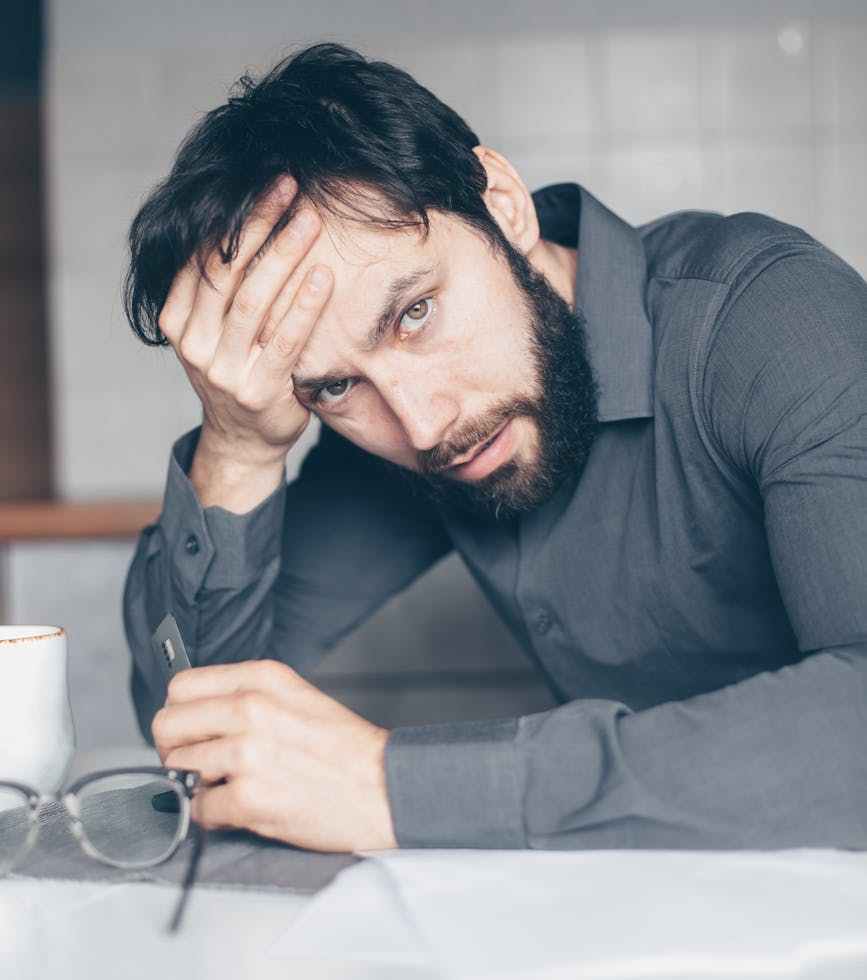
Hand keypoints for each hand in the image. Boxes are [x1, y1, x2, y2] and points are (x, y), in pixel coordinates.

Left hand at [151, 660, 397, 852]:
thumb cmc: (344, 749)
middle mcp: (252, 708)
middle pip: (168, 724)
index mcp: (263, 679)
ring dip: (197, 784)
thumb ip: (247, 696)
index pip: (182, 686)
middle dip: (175, 748)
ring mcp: (248, 753)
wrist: (384, 787)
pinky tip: (239, 808)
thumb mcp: (297, 696)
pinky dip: (212, 814)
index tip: (190, 730)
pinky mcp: (249, 798)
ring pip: (179, 767)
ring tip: (229, 786)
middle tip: (196, 762)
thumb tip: (196, 714)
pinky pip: (198, 808)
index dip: (180, 712)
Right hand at [157, 176, 332, 466]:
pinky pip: (285, 340)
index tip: (263, 185)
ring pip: (254, 301)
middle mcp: (193, 345)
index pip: (201, 258)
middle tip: (289, 187)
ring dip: (284, 255)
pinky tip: (323, 276)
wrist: (244, 439)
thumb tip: (245, 219)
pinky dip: (305, 306)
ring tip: (309, 220)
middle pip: (226, 272)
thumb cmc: (236, 371)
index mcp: (177, 321)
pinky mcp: (259, 391)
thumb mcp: (212, 331)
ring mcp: (224, 371)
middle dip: (258, 224)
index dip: (231, 218)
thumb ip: (217, 290)